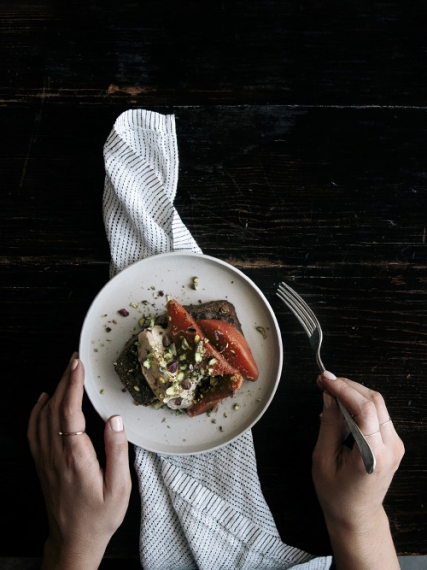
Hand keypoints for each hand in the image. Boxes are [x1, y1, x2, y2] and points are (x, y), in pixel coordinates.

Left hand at [28, 353, 131, 569]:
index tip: (79, 365)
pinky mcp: (42, 464)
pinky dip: (36, 410)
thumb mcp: (119, 488)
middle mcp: (56, 455)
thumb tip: (114, 419)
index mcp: (76, 458)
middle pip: (54, 408)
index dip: (73, 385)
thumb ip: (117, 452)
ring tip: (66, 373)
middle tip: (75, 360)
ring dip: (53, 390)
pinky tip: (43, 399)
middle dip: (64, 380)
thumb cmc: (100, 516)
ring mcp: (45, 459)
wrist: (73, 541)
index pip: (70, 412)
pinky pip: (33, 431)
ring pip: (42, 416)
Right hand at [312, 371, 403, 569]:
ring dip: (353, 392)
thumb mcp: (323, 459)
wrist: (356, 516)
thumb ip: (329, 425)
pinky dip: (359, 403)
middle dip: (347, 386)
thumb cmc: (337, 495)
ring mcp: (395, 445)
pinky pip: (378, 413)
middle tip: (324, 382)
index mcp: (372, 456)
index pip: (364, 409)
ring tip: (330, 392)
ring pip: (378, 403)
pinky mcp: (393, 443)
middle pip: (374, 400)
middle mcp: (390, 448)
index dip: (343, 388)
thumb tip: (328, 396)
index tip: (325, 379)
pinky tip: (342, 406)